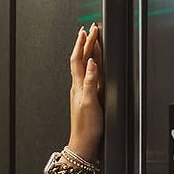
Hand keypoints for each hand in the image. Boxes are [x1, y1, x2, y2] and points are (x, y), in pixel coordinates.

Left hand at [68, 24, 103, 161]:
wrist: (85, 143)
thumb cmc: (86, 127)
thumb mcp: (89, 101)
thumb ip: (91, 81)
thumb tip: (93, 62)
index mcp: (78, 85)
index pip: (78, 59)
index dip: (82, 43)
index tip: (88, 30)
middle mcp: (79, 87)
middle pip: (81, 59)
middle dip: (86, 43)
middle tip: (91, 29)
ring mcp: (83, 92)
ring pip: (85, 66)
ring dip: (88, 52)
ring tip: (92, 40)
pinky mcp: (89, 98)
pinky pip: (90, 76)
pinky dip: (93, 66)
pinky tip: (95, 65)